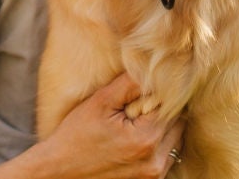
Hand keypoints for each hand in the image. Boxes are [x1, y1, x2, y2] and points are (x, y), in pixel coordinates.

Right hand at [12, 74, 182, 178]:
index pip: (171, 105)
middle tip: (136, 108)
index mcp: (146, 138)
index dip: (157, 94)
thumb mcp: (100, 102)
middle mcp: (155, 160)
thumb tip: (153, 69)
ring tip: (135, 123)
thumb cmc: (76, 135)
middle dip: (162, 111)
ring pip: (176, 139)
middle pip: (178, 123)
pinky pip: (168, 155)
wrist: (59, 170)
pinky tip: (136, 139)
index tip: (140, 93)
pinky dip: (158, 144)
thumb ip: (130, 84)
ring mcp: (154, 173)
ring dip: (163, 127)